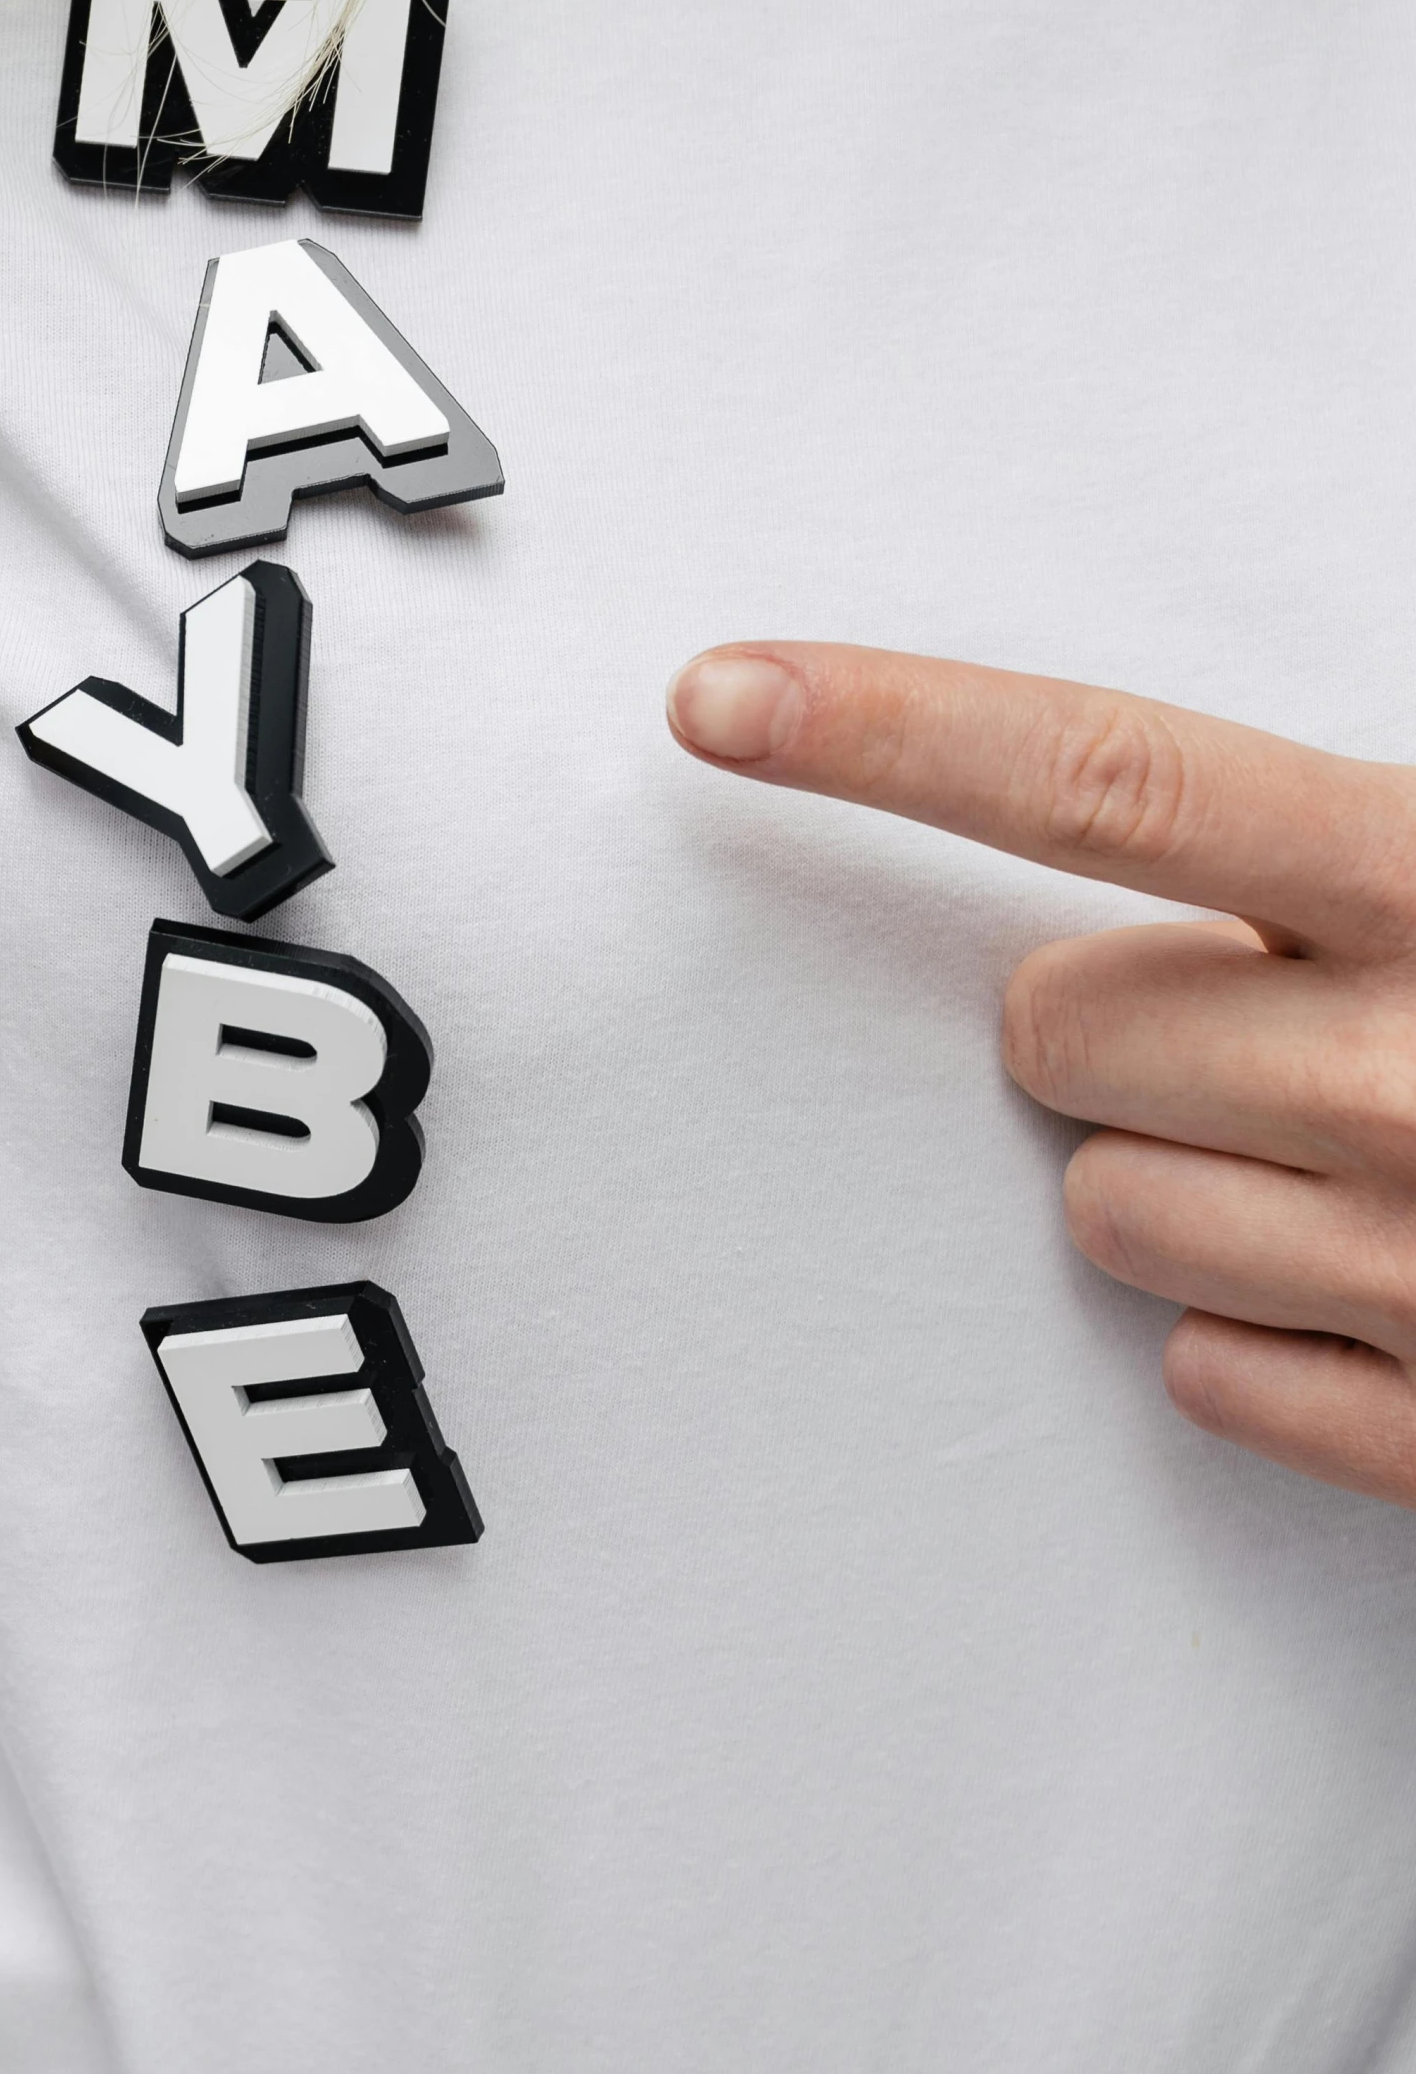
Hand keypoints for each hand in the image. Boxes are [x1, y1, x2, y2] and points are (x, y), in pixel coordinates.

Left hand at [667, 641, 1415, 1508]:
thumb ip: (1344, 836)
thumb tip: (1134, 847)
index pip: (1109, 775)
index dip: (893, 729)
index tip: (725, 699)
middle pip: (1058, 1026)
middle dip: (1129, 1022)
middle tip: (1273, 1018)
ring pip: (1109, 1207)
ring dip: (1194, 1171)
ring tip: (1362, 1149)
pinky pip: (1210, 1373)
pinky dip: (1272, 1330)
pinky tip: (1395, 1282)